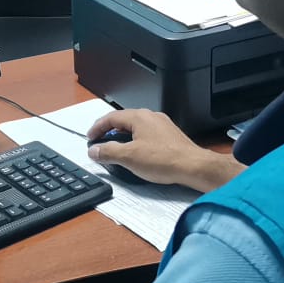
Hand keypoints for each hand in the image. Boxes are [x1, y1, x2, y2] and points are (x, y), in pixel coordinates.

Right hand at [86, 109, 244, 192]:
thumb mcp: (129, 157)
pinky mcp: (169, 136)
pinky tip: (137, 153)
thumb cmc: (165, 159)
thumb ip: (108, 152)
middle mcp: (151, 117)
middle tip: (100, 142)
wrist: (192, 166)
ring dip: (123, 136)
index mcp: (139, 117)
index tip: (91, 137)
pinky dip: (136, 141)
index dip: (97, 128)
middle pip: (124, 120)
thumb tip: (95, 150)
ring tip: (116, 149)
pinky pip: (147, 134)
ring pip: (136, 127)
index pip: (111, 117)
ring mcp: (162, 125)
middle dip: (109, 131)